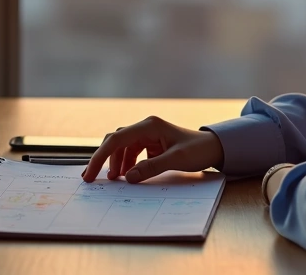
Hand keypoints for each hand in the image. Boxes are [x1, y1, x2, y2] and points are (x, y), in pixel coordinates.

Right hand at [81, 115, 224, 183]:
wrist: (214, 148)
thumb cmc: (198, 150)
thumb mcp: (176, 160)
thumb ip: (151, 168)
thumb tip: (128, 178)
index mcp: (150, 126)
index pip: (117, 139)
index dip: (101, 156)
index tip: (91, 173)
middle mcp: (146, 127)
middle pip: (115, 140)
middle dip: (102, 158)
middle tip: (91, 177)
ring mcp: (148, 134)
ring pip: (122, 147)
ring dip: (115, 162)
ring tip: (113, 180)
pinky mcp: (151, 143)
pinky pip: (131, 151)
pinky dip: (126, 163)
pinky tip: (125, 175)